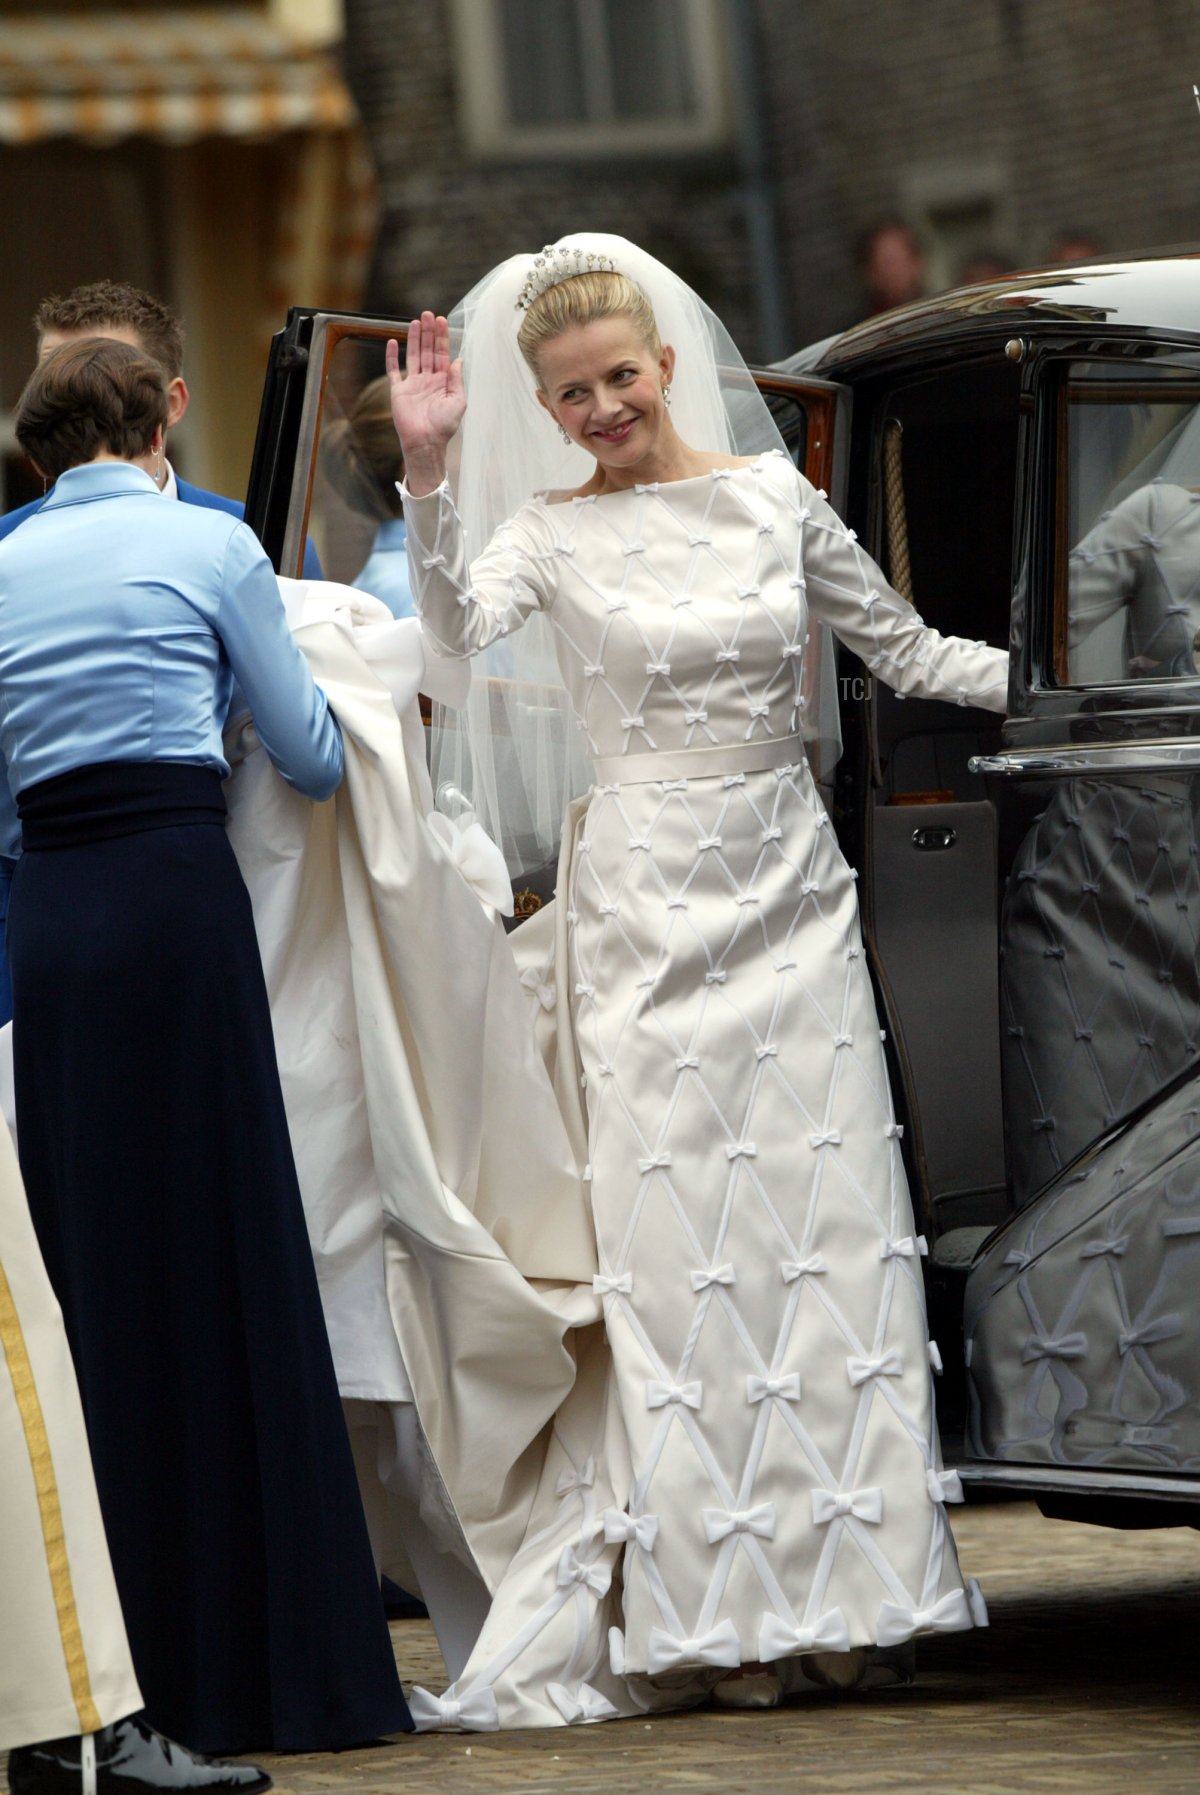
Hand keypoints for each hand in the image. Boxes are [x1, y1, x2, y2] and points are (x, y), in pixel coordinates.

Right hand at [386, 313, 464, 485]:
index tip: (441, 320)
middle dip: (428, 332)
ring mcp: (412, 384)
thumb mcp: (458, 401)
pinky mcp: (398, 391)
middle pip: (428, 350)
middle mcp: (428, 380)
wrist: (425, 442)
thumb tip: (458, 359)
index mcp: (443, 381)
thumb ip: (457, 380)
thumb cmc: (444, 426)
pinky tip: (394, 342)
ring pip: (413, 355)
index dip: (442, 337)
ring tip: (415, 321)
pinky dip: (392, 356)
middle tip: (428, 314)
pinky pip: (394, 370)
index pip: (442, 354)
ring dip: (414, 339)